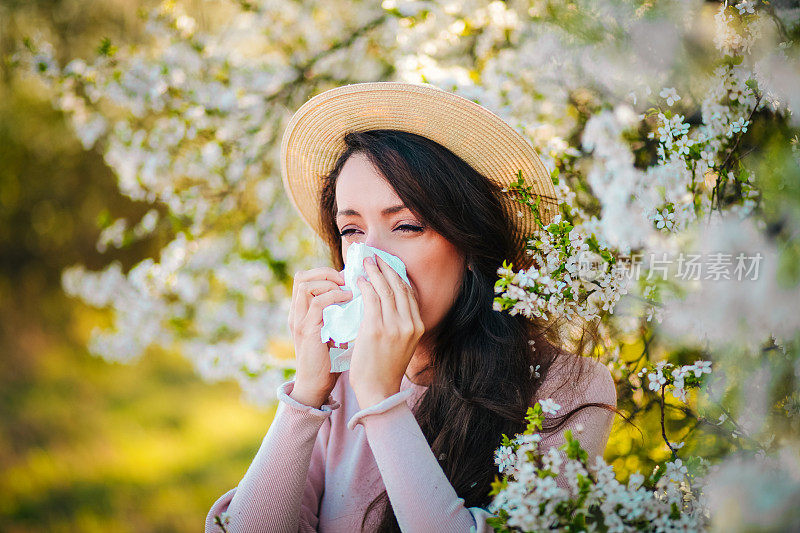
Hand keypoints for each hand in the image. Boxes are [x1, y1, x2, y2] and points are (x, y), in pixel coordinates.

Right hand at [287, 267, 352, 407]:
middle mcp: (296, 313)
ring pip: (306, 285)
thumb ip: (338, 313)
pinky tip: (348, 298)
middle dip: (325, 272)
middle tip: (346, 279)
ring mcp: (299, 320)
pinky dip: (334, 296)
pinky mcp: (307, 330)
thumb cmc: (329, 359)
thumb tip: (361, 296)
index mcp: (301, 311)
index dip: (324, 273)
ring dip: (329, 282)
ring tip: (348, 288)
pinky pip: (317, 302)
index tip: (345, 278)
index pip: (304, 279)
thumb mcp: (332, 330)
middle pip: (301, 277)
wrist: (317, 384)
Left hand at [348, 254, 424, 408]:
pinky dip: (365, 286)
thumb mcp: (402, 344)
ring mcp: (394, 326)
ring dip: (375, 272)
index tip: (389, 264)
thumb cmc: (385, 368)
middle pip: (399, 287)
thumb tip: (386, 302)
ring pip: (385, 290)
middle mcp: (409, 324)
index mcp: (418, 326)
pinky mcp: (376, 329)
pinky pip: (371, 299)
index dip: (398, 275)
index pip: (409, 293)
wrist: (378, 391)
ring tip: (366, 263)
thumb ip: (398, 323)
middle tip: (376, 257)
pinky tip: (359, 280)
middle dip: (387, 268)